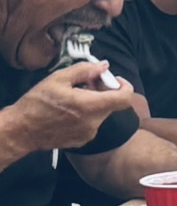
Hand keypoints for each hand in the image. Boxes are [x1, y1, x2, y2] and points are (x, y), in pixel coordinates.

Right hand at [9, 62, 137, 152]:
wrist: (23, 130)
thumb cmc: (37, 103)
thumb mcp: (58, 78)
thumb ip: (85, 70)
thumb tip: (104, 66)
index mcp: (91, 106)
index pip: (125, 98)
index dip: (125, 86)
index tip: (114, 79)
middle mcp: (94, 122)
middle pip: (112, 104)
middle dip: (104, 91)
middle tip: (87, 83)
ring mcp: (90, 134)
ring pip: (101, 113)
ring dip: (94, 102)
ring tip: (74, 96)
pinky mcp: (83, 140)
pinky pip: (92, 123)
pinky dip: (87, 114)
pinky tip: (70, 110)